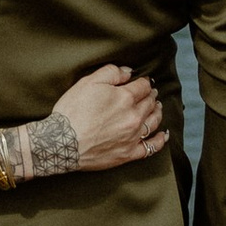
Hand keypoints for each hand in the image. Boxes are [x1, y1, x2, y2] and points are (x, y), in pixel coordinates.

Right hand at [37, 62, 165, 176]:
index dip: (144, 82)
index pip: (143, 86)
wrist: (63, 142)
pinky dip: (160, 140)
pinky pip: (151, 147)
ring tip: (157, 107)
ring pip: (153, 122)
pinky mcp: (128, 153)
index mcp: (125, 97)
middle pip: (150, 103)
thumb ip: (111, 73)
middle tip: (151, 93)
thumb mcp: (88, 82)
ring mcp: (132, 136)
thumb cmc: (72, 110)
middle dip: (151, 95)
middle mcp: (133, 117)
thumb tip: (128, 72)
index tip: (143, 81)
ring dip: (157, 112)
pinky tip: (163, 134)